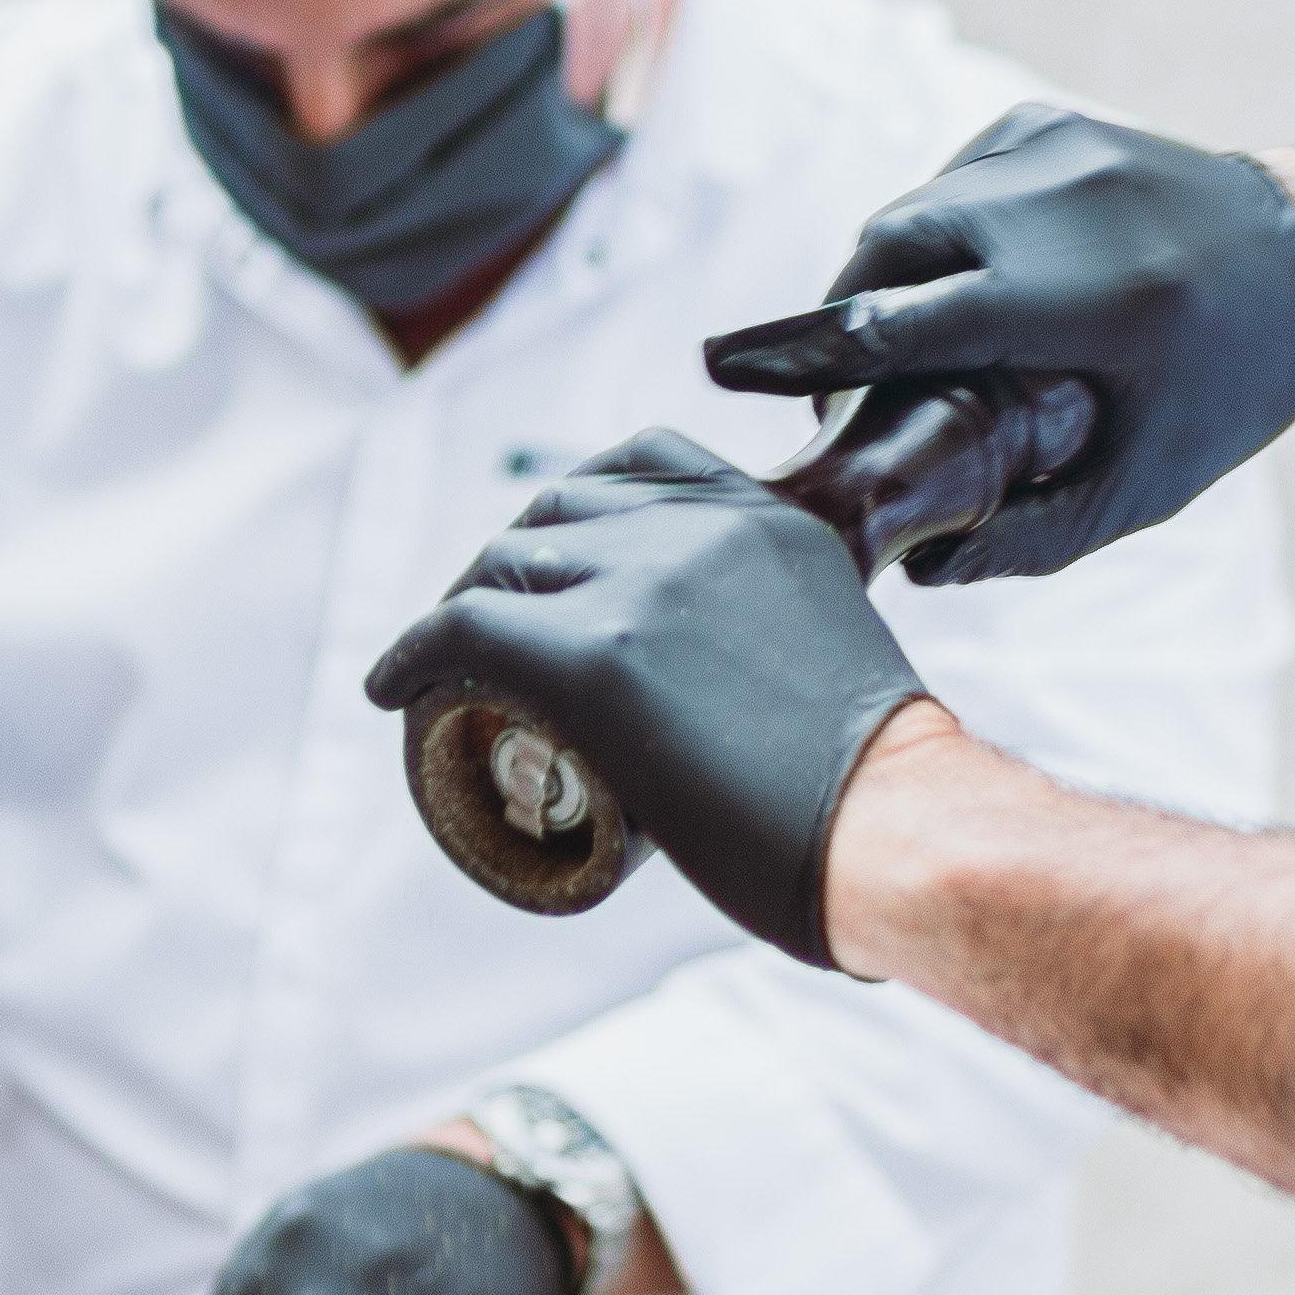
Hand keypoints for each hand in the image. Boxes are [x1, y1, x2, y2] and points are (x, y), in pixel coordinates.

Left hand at [367, 432, 928, 966]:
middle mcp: (704, 528)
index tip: (551, 576)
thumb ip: (793, 648)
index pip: (641, 460)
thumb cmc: (893, 800)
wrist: (903, 834)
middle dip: (509, 569)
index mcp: (773, 518)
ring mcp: (645, 583)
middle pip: (556, 512)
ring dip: (459, 614)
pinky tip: (391, 691)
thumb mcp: (840, 666)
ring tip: (442, 671)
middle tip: (487, 646)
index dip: (574, 513)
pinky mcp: (592, 655)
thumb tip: (755, 703)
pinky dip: (411, 655)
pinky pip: (459, 630)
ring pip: (502, 566)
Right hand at [705, 104, 1294, 580]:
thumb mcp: (1146, 487)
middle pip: (885, 257)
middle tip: (849, 394)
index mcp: (1086, 301)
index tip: (722, 364)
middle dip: (842, 321)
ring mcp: (1050, 148)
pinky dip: (937, 237)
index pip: (906, 322)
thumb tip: (919, 570)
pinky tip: (977, 282)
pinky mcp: (1043, 122)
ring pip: (908, 215)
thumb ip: (1032, 538)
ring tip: (921, 348)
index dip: (804, 348)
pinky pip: (947, 182)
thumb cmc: (1224, 390)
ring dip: (889, 282)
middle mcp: (1061, 205)